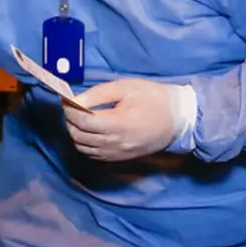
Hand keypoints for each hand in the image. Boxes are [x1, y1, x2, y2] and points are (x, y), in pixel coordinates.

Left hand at [63, 78, 191, 161]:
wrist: (179, 119)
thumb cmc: (154, 98)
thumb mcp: (126, 88)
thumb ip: (98, 94)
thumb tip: (74, 100)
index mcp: (118, 123)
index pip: (82, 121)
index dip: (69, 110)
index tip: (65, 99)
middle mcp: (116, 143)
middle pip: (79, 136)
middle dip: (69, 120)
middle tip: (71, 107)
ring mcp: (118, 154)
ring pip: (83, 148)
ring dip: (75, 133)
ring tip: (78, 118)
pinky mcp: (121, 158)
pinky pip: (94, 156)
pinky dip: (85, 144)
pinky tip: (88, 132)